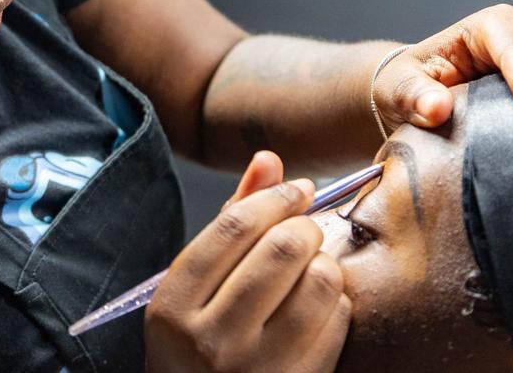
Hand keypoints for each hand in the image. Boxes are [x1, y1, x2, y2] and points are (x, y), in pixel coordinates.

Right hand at [145, 152, 348, 372]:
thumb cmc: (198, 343)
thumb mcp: (194, 286)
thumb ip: (229, 221)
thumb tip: (269, 160)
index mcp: (174, 306)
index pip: (234, 225)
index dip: (275, 197)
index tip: (297, 190)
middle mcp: (212, 340)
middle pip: (282, 249)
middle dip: (305, 225)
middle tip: (305, 228)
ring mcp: (257, 369)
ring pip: (318, 283)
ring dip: (325, 262)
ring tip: (312, 266)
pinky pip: (338, 322)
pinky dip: (336, 301)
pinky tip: (317, 304)